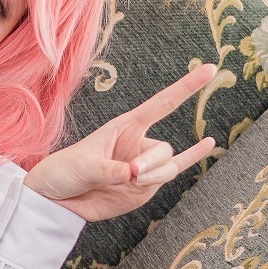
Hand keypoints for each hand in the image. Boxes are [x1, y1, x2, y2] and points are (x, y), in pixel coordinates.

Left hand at [25, 64, 218, 221]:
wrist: (57, 200)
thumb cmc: (65, 171)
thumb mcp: (83, 165)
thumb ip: (108, 170)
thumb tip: (130, 174)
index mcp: (125, 127)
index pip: (162, 103)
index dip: (186, 87)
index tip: (210, 69)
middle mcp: (138, 144)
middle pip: (163, 150)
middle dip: (150, 164)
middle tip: (130, 174)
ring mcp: (144, 167)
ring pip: (167, 168)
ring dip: (154, 176)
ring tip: (130, 181)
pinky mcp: (144, 188)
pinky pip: (169, 177)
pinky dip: (192, 160)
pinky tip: (209, 145)